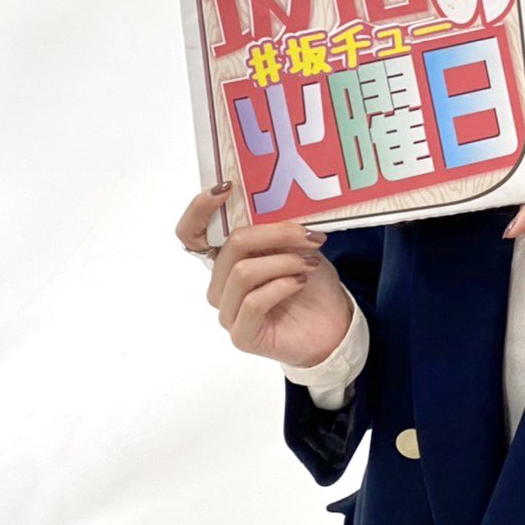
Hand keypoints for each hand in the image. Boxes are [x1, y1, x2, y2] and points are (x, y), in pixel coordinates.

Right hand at [175, 185, 353, 367]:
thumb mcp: (295, 246)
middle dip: (275, 234)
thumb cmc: (312, 283)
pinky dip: (282, 286)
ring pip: (243, 273)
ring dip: (283, 262)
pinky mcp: (242, 335)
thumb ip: (276, 229)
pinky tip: (301, 282)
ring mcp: (228, 312)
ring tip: (310, 263)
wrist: (333, 324)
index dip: (199, 209)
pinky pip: (253, 302)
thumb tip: (278, 202)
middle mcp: (221, 285)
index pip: (190, 233)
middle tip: (309, 236)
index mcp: (228, 259)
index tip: (226, 189)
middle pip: (231, 246)